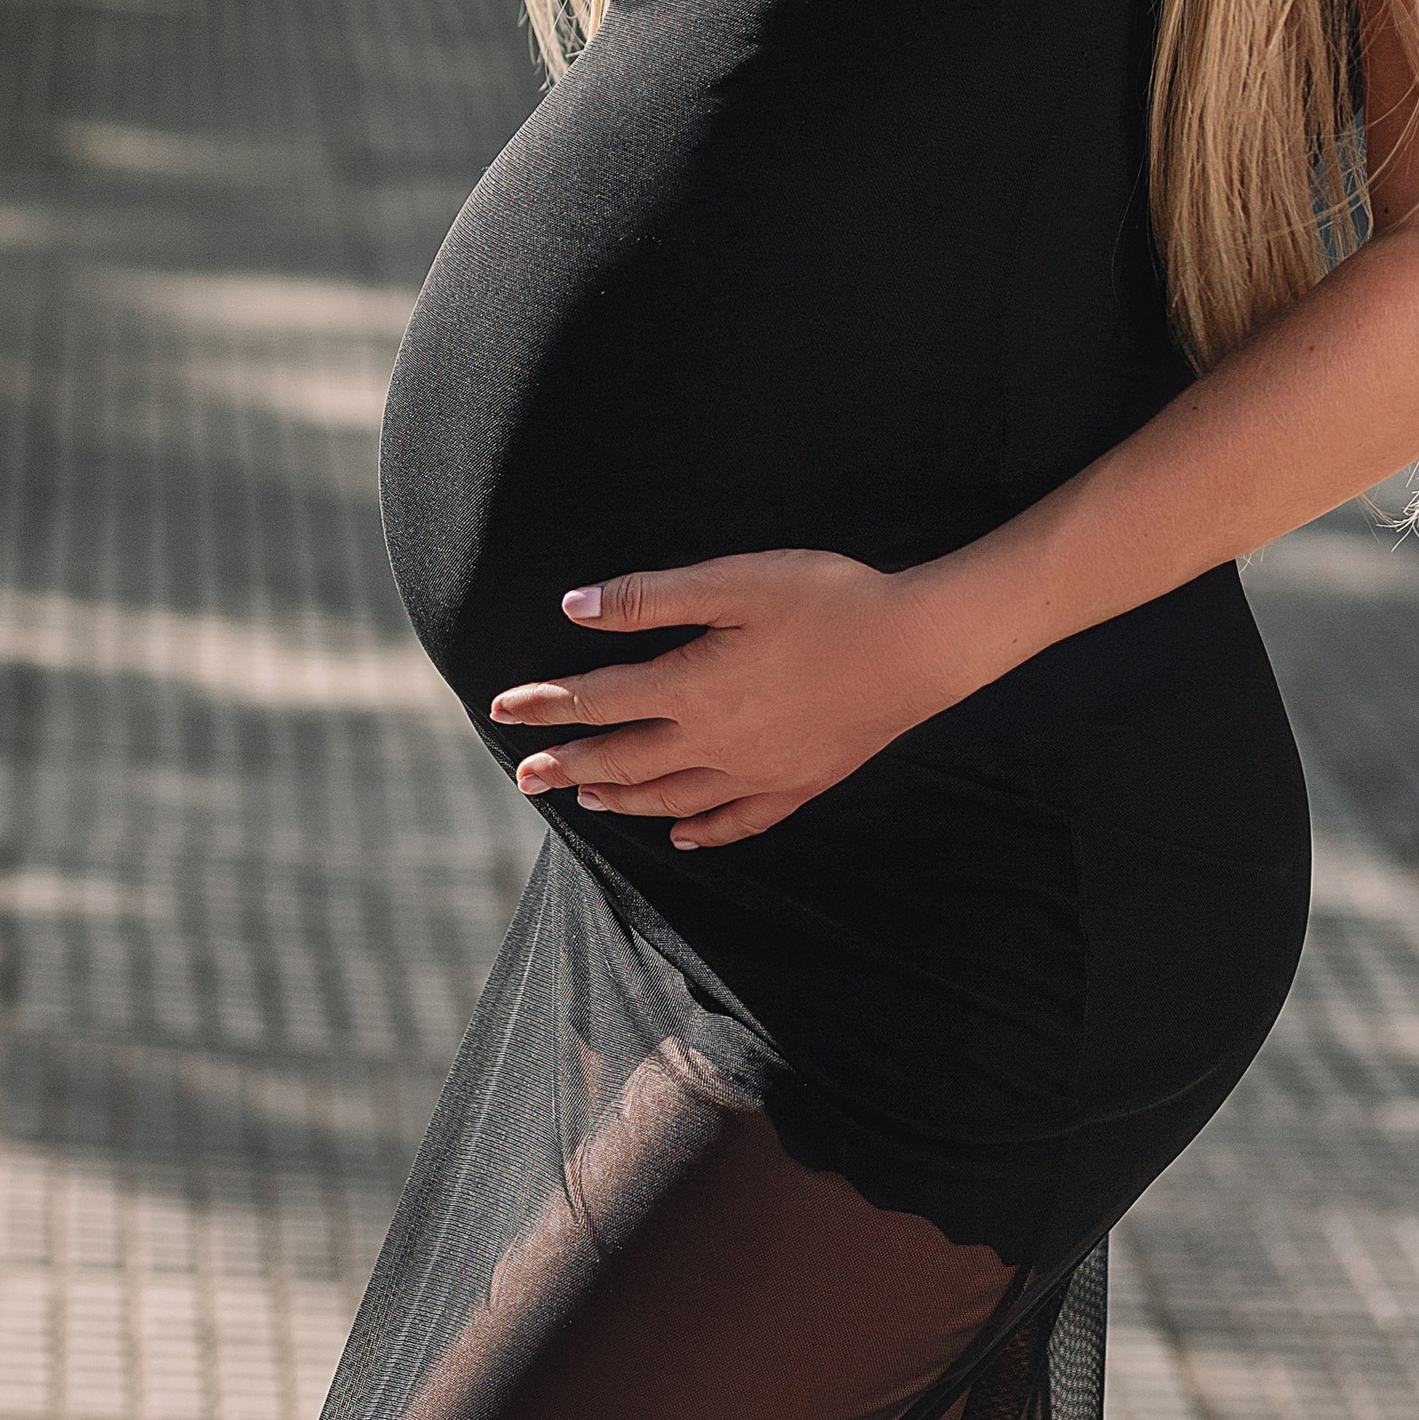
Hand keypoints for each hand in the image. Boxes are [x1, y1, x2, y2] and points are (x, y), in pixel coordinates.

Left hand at [487, 549, 974, 849]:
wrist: (919, 648)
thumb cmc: (826, 600)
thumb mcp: (734, 581)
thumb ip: (650, 598)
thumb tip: (574, 606)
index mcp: (694, 687)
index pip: (599, 701)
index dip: (546, 704)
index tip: (499, 710)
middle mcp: (717, 742)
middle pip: (625, 761)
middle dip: (568, 765)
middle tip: (523, 777)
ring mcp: (760, 771)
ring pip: (672, 798)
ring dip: (622, 800)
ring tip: (585, 802)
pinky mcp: (800, 783)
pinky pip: (737, 821)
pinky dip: (702, 831)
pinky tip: (684, 837)